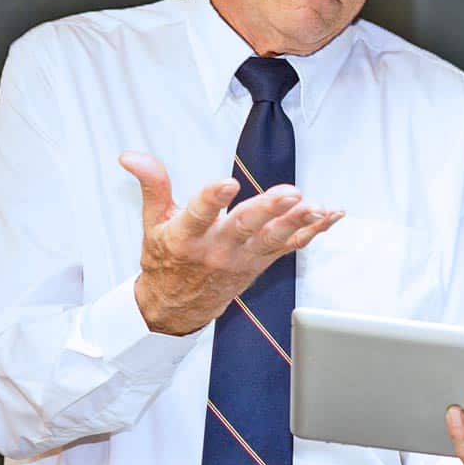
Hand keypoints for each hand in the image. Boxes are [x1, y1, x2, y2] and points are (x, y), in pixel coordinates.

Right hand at [120, 151, 342, 335]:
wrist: (177, 308)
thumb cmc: (167, 261)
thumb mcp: (153, 222)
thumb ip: (152, 185)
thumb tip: (131, 156)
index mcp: (186, 238)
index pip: (198, 215)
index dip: (211, 200)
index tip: (226, 184)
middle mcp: (217, 250)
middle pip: (244, 228)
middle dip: (268, 210)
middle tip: (290, 193)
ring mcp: (243, 259)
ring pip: (273, 240)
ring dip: (297, 222)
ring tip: (315, 206)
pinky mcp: (262, 262)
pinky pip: (291, 246)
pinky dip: (314, 231)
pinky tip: (332, 215)